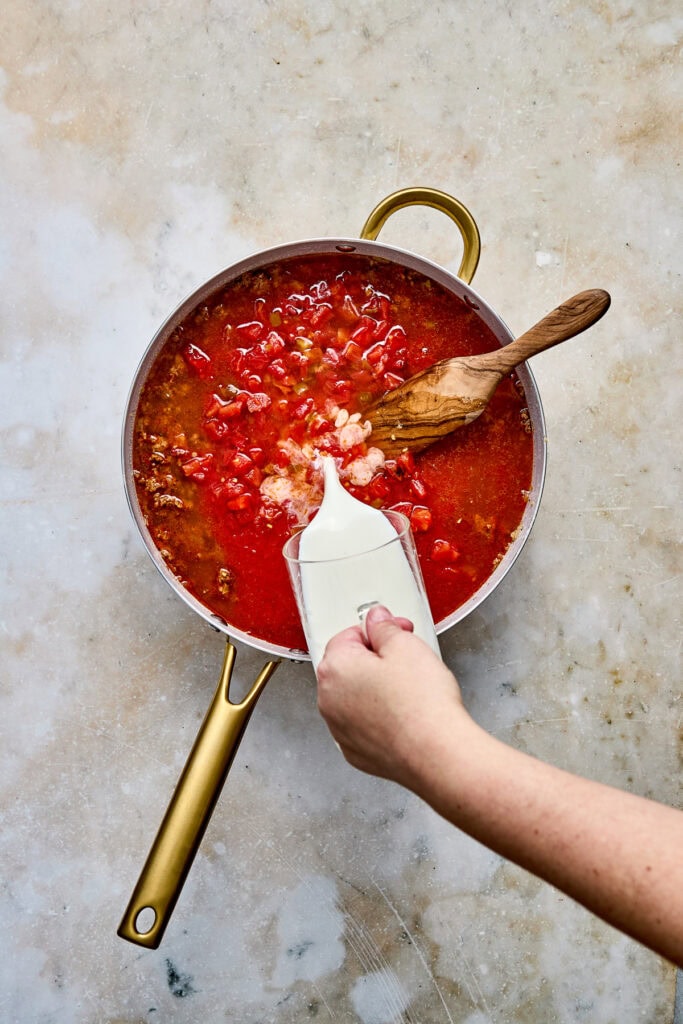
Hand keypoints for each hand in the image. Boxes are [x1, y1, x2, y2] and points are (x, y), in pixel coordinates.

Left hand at [316, 604, 465, 788]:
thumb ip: (385, 627)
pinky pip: (364, 724)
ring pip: (355, 697)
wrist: (437, 754)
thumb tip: (377, 621)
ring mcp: (340, 730)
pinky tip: (404, 714)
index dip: (378, 631)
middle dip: (376, 659)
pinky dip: (379, 717)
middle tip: (408, 659)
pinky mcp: (356, 752)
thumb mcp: (406, 646)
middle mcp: (329, 701)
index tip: (399, 633)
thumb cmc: (421, 705)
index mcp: (335, 669)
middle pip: (349, 666)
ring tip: (410, 690)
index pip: (349, 635)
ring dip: (376, 689)